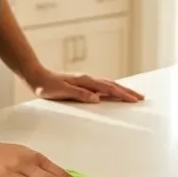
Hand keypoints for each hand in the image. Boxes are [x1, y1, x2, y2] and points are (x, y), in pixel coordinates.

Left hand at [27, 69, 143, 103]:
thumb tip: (97, 98)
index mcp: (85, 81)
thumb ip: (80, 94)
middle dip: (127, 92)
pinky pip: (101, 86)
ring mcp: (85, 81)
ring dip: (121, 90)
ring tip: (132, 95)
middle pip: (112, 85)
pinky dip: (111, 89)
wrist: (36, 76)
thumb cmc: (46, 86)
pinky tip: (113, 93)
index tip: (135, 100)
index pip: (109, 89)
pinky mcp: (81, 83)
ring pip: (108, 85)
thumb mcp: (62, 92)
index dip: (123, 94)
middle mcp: (87, 79)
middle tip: (141, 98)